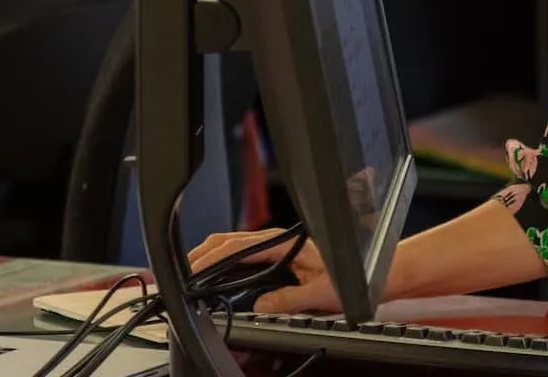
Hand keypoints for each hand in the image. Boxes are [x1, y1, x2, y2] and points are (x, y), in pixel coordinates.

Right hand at [189, 230, 339, 314]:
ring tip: (187, 273)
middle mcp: (277, 241)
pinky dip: (221, 260)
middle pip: (228, 241)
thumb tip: (259, 306)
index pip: (236, 246)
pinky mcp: (274, 256)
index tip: (191, 271)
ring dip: (208, 257)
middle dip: (200, 255)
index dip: (210, 258)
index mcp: (284, 244)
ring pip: (232, 245)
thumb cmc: (349, 276)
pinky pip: (241, 254)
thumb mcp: (320, 293)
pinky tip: (211, 273)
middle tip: (178, 273)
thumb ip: (288, 299)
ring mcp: (274, 247)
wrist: (370, 272)